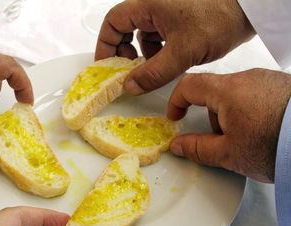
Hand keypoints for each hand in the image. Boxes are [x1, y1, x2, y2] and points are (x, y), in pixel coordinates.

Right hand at [95, 0, 254, 94]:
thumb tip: (130, 86)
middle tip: (128, 70)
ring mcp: (166, 11)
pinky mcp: (177, 18)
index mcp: (148, 5)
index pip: (113, 23)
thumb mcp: (182, 52)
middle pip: (124, 28)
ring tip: (153, 68)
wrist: (251, 10)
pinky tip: (168, 60)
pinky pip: (157, 35)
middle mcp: (153, 5)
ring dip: (143, 54)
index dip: (105, 45)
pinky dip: (158, 50)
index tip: (107, 66)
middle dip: (124, 51)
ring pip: (142, 34)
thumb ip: (153, 73)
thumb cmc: (219, 19)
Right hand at [167, 69, 290, 182]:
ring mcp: (268, 80)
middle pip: (215, 91)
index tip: (177, 116)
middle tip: (223, 139)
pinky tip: (265, 130)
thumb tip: (179, 145)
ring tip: (250, 139)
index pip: (189, 85)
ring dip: (233, 115)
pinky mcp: (284, 86)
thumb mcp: (229, 154)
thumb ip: (198, 148)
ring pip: (237, 94)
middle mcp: (248, 78)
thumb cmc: (277, 144)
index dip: (176, 101)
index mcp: (227, 90)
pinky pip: (257, 95)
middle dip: (212, 116)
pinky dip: (253, 111)